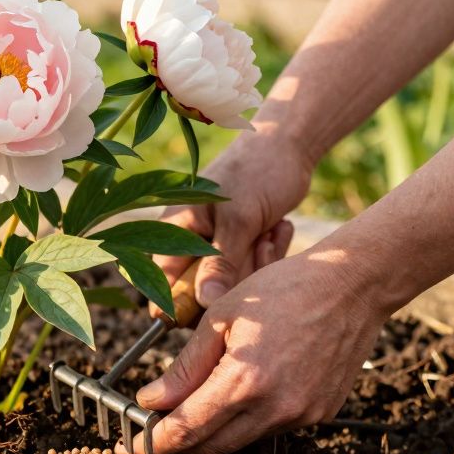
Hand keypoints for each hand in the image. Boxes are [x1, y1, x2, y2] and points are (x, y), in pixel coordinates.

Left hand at [116, 246, 385, 453]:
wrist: (351, 286)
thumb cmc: (282, 290)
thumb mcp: (220, 319)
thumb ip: (184, 367)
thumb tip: (151, 400)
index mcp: (245, 381)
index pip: (187, 429)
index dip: (153, 443)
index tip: (129, 447)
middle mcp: (275, 408)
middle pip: (211, 446)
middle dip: (177, 444)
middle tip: (149, 431)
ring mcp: (301, 415)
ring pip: (240, 440)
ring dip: (209, 433)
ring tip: (185, 411)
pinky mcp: (319, 414)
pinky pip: (269, 428)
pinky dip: (243, 420)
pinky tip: (232, 395)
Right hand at [156, 132, 312, 306]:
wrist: (288, 145)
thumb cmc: (257, 172)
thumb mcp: (240, 220)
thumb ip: (221, 264)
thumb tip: (205, 304)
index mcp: (174, 229)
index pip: (165, 282)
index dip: (185, 303)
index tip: (217, 308)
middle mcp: (188, 240)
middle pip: (203, 288)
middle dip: (238, 276)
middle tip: (260, 245)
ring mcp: (214, 245)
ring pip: (232, 282)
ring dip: (258, 263)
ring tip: (272, 231)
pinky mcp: (238, 246)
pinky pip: (251, 271)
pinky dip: (269, 255)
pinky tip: (277, 229)